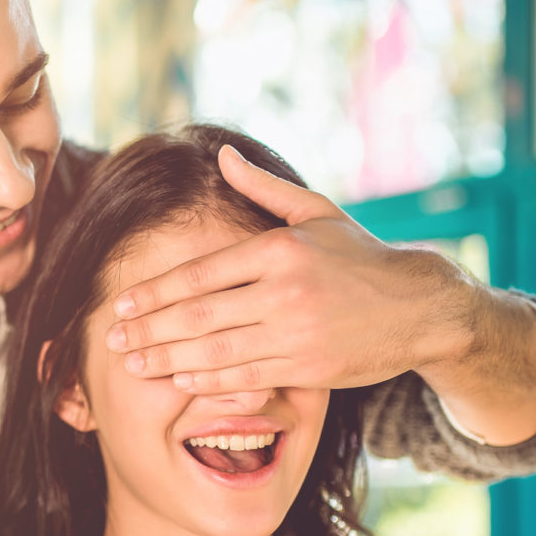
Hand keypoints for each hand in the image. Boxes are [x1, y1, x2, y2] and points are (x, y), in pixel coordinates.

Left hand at [106, 144, 474, 394]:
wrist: (422, 308)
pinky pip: (247, 377)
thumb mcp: (316, 212)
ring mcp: (296, 333)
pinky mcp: (309, 369)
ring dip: (167, 359)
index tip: (121, 304)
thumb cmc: (362, 257)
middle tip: (113, 340)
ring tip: (133, 364)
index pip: (200, 274)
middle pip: (198, 315)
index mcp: (278, 250)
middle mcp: (284, 291)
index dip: (154, 292)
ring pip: (216, 351)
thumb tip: (220, 155)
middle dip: (149, 330)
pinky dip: (209, 380)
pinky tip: (180, 379)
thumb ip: (263, 188)